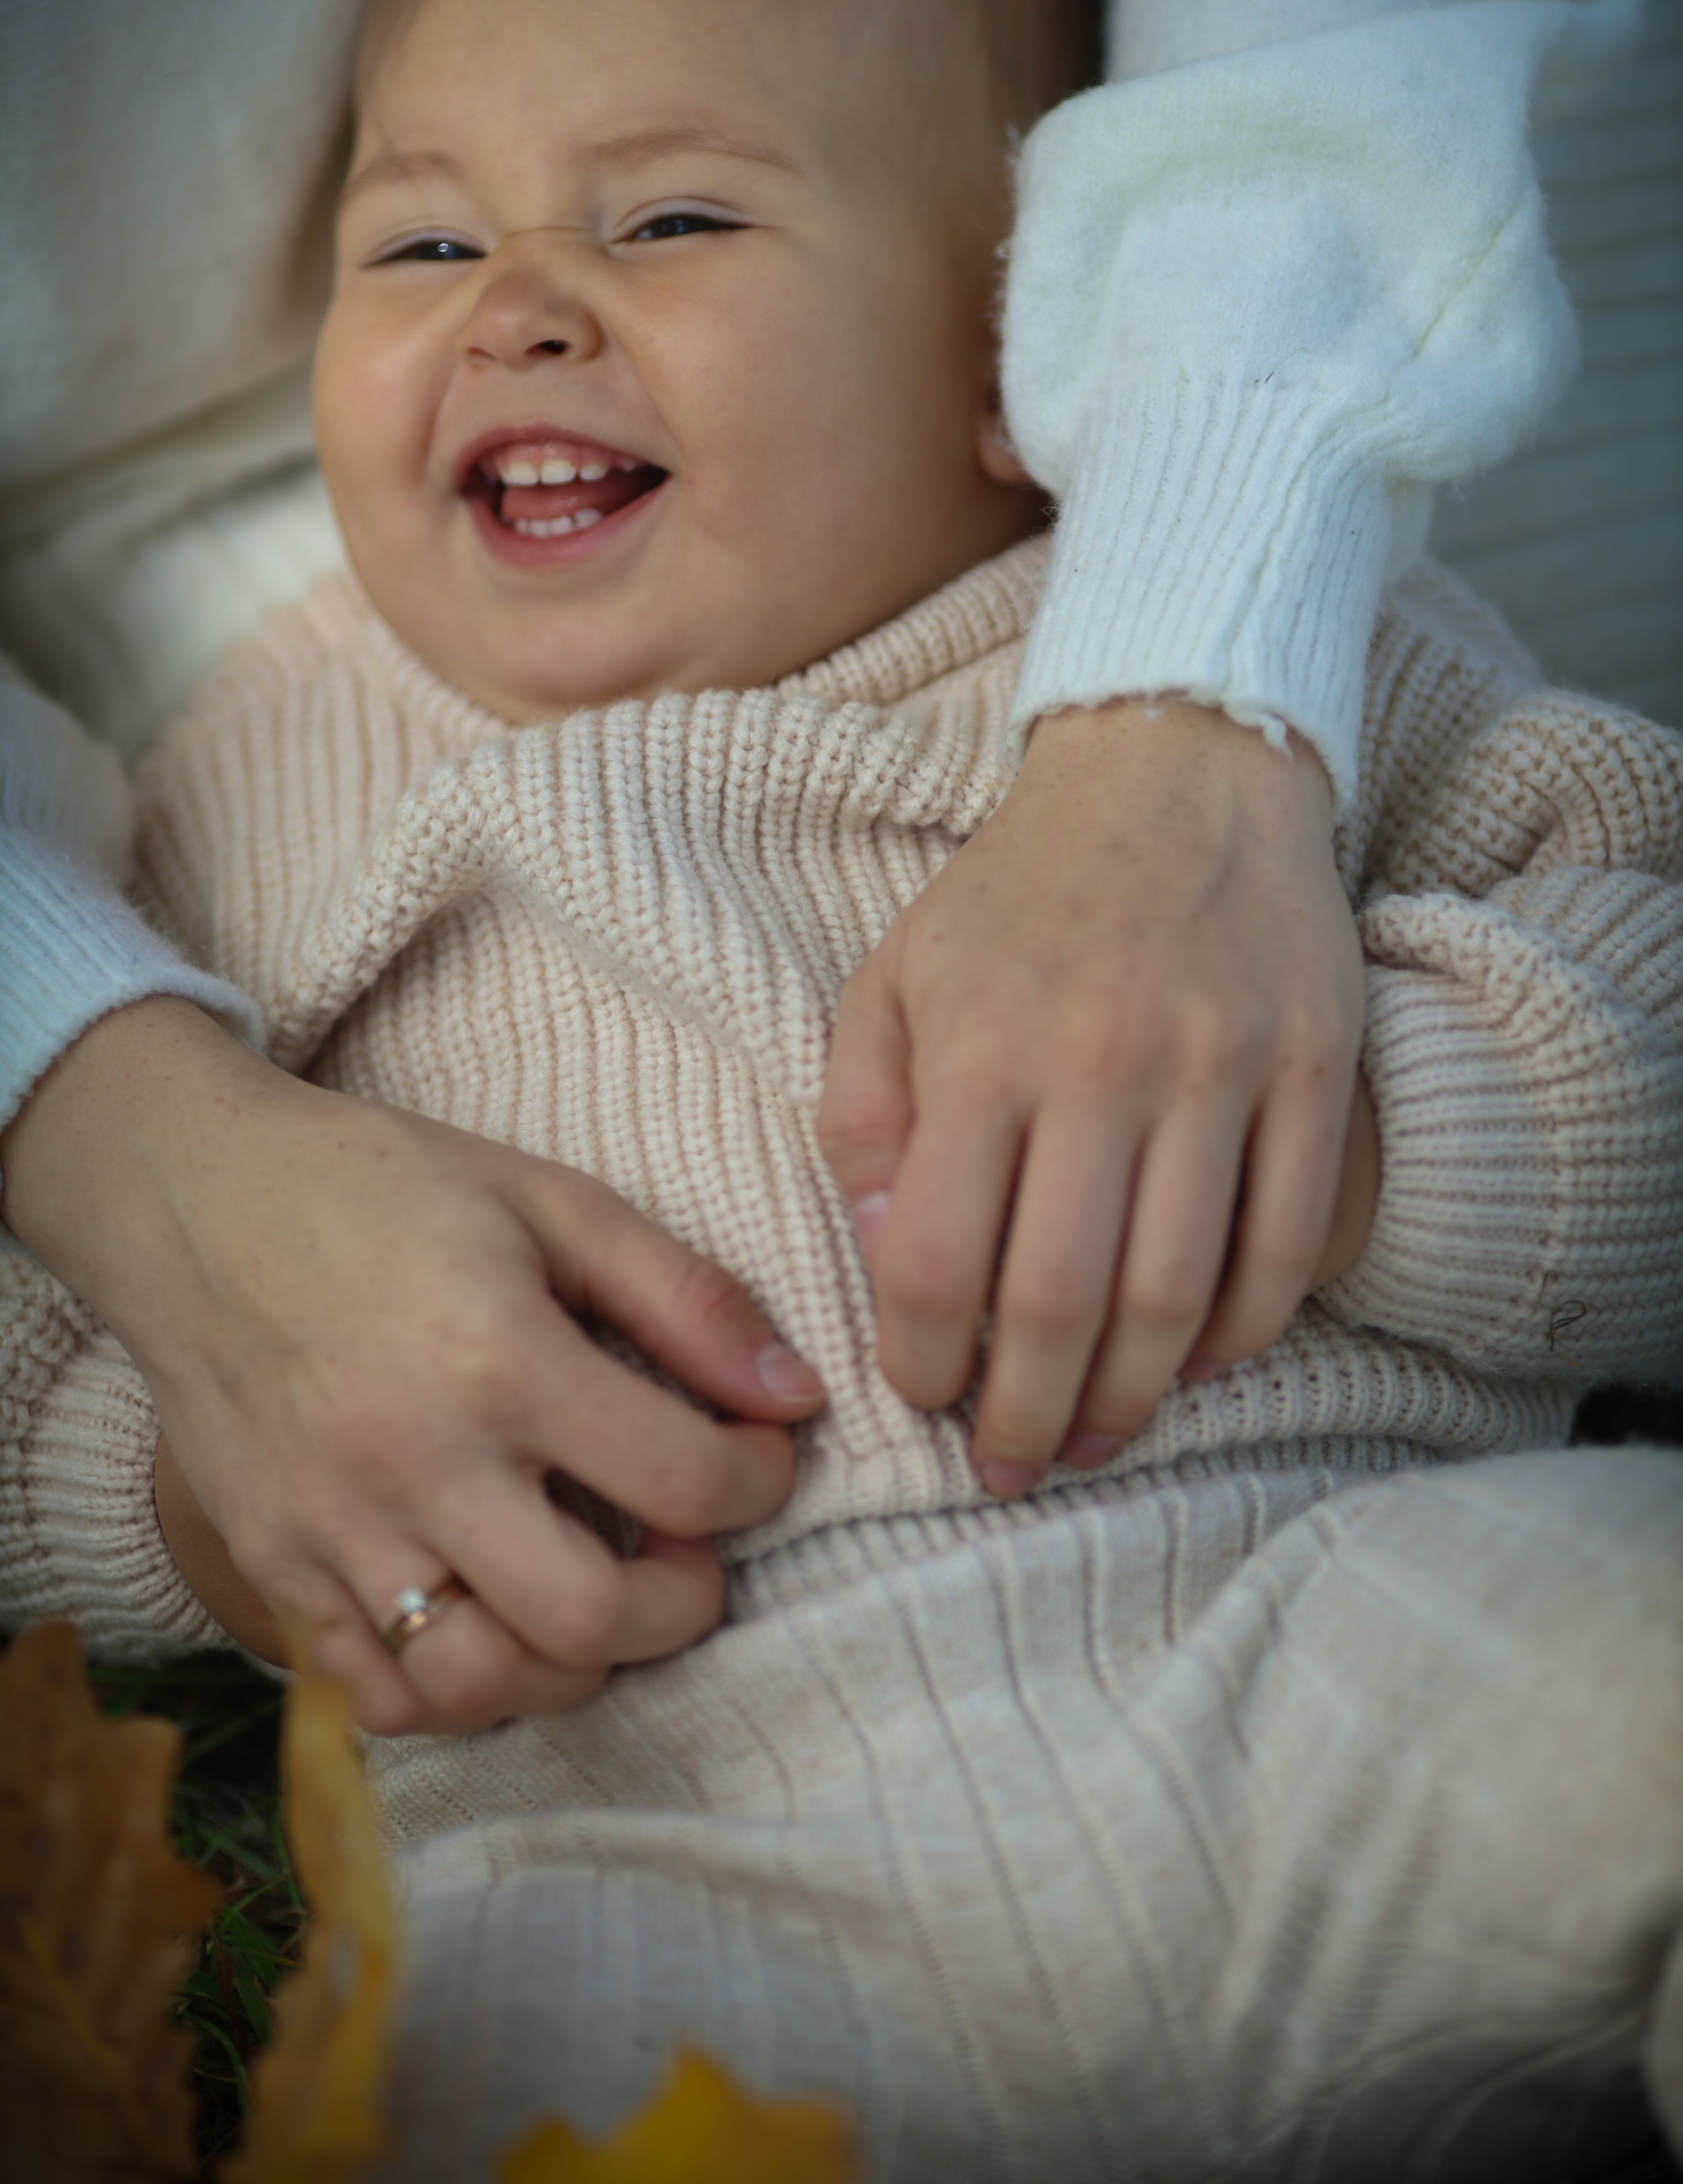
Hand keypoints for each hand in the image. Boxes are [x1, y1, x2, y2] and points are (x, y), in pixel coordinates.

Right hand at [2, 998, 823, 1733]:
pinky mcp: (275, 1568)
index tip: (762, 1454)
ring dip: (571, 1664)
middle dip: (680, 1605)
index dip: (760, 1479)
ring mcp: (333, 1531)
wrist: (191, 1198)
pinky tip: (496, 1621)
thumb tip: (795, 1391)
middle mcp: (414, 1463)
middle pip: (587, 1620)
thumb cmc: (383, 1186)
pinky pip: (378, 1697)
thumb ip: (683, 1296)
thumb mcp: (550, 1199)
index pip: (681, 1478)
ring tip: (597, 1593)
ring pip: (480, 1685)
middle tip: (688, 1551)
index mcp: (497, 1358)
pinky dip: (455, 1690)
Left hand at [819, 697, 1364, 1492]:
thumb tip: (874, 1255)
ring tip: (1094, 1439)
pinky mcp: (1314, 1069)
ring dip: (1130, 1398)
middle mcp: (1100, 1065)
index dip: (916, 1357)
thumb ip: (860, 1113)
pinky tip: (1196, 1363)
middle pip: (1056, 1301)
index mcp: (981, 1047)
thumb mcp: (896, 974)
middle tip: (1009, 1469)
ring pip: (1177, 1292)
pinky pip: (1288, 1243)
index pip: (931, 1256)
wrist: (1178, 766)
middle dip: (1023, 1418)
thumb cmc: (1018, 891)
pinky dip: (1244, 1330)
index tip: (917, 1394)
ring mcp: (1219, 1069)